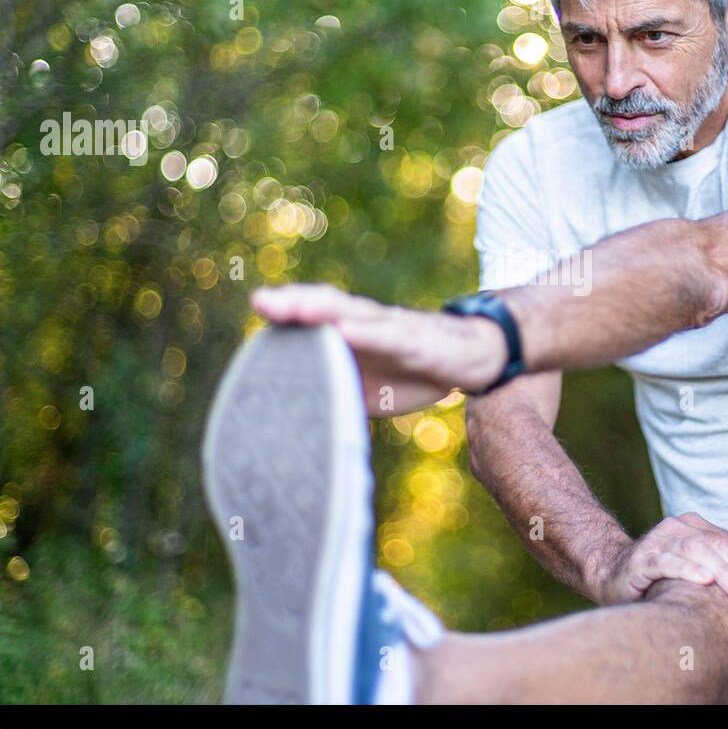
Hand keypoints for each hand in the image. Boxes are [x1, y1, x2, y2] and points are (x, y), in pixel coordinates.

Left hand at [251, 283, 507, 416]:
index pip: (314, 316)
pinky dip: (365, 331)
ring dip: (322, 309)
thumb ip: (334, 397)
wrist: (470, 358)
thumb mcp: (367, 391)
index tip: (257, 307)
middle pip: (326, 306)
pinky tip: (344, 330)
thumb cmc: (413, 372)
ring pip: (353, 312)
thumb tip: (296, 426)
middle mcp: (366, 322)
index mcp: (351, 333)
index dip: (286, 311)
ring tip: (293, 308)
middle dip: (293, 303)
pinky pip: (387, 334)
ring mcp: (391, 327)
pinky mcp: (415, 340)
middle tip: (261, 302)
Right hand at [592, 512, 727, 611]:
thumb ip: (720, 572)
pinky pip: (667, 561)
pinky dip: (688, 569)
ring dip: (723, 572)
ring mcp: (660, 541)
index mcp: (697, 528)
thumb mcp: (694, 571)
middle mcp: (680, 528)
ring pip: (698, 550)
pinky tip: (704, 580)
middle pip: (720, 545)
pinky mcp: (642, 558)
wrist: (610, 573)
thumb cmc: (661, 578)